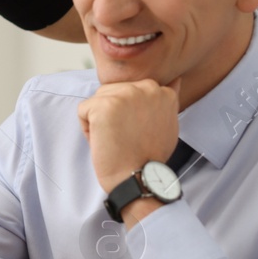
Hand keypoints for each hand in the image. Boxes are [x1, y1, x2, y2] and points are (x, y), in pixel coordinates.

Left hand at [76, 79, 180, 196]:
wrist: (139, 178)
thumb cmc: (150, 156)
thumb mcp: (168, 122)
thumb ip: (165, 100)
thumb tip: (174, 80)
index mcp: (161, 90)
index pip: (130, 91)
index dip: (128, 114)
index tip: (137, 132)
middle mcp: (146, 87)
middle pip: (112, 91)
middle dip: (112, 115)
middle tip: (126, 138)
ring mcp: (125, 94)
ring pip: (98, 99)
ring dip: (100, 121)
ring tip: (116, 139)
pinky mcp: (104, 105)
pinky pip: (83, 111)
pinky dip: (88, 130)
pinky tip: (105, 142)